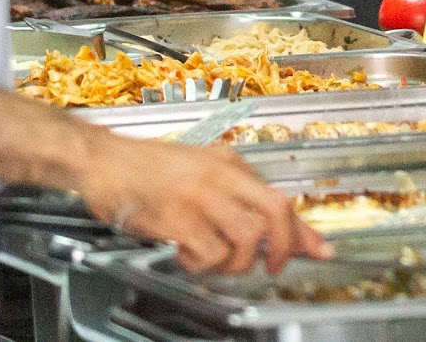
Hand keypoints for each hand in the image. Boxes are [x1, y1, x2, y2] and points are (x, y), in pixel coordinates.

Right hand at [74, 134, 324, 274]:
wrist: (104, 159)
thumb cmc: (148, 167)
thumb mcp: (200, 170)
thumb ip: (234, 194)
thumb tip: (269, 223)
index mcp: (230, 165)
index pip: (280, 198)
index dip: (303, 230)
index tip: (320, 250)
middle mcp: (221, 177)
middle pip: (275, 213)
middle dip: (282, 247)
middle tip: (271, 266)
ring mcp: (199, 196)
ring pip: (246, 238)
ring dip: (236, 262)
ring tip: (215, 261)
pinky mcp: (176, 216)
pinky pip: (209, 251)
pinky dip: (202, 264)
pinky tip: (186, 255)